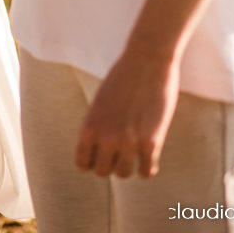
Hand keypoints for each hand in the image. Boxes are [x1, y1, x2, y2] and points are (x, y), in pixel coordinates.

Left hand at [75, 44, 179, 178]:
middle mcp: (105, 137)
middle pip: (103, 172)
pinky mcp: (151, 142)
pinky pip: (146, 172)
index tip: (103, 153)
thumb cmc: (124, 76)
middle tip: (121, 149)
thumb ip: (98, 126)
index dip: (93, 160)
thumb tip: (101, 151)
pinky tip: (150, 154)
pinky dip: (148, 166)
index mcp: (89, 126)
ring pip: (123, 174)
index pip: (83, 164)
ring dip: (129, 164)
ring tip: (135, 151)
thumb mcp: (101, 101)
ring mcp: (128, 142)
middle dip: (111, 162)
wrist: (147, 58)